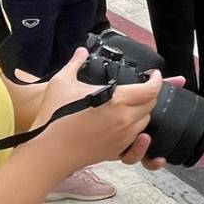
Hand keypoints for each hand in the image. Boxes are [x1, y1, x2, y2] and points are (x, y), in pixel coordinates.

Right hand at [34, 49, 165, 176]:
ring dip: (143, 112)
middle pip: (151, 104)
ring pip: (146, 122)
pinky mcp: (117, 152)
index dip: (156, 80)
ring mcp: (123, 138)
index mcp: (118, 101)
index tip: (153, 75)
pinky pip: (137, 143)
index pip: (151, 89)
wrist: (47, 151)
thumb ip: (75, 63)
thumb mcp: (63, 83)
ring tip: (132, 105)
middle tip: (141, 88)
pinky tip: (131, 128)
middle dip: (150, 94)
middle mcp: (125, 120)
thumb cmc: (54, 117)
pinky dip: (139, 134)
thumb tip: (81, 51)